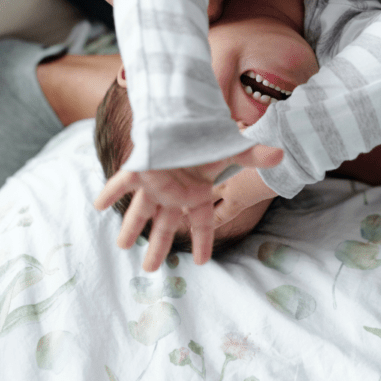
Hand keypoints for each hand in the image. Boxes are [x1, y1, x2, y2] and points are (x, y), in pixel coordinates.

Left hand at [93, 144, 281, 271]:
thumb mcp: (232, 147)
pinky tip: (98, 205)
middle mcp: (174, 192)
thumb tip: (282, 154)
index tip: (202, 263)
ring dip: (130, 227)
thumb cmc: (208, 133)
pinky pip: (121, 183)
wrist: (186, 111)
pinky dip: (110, 193)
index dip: (202, 243)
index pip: (201, 223)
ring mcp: (155, 182)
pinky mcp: (139, 168)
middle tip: (150, 269)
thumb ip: (253, 155)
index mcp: (196, 193)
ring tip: (122, 245)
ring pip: (141, 210)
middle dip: (157, 246)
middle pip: (165, 225)